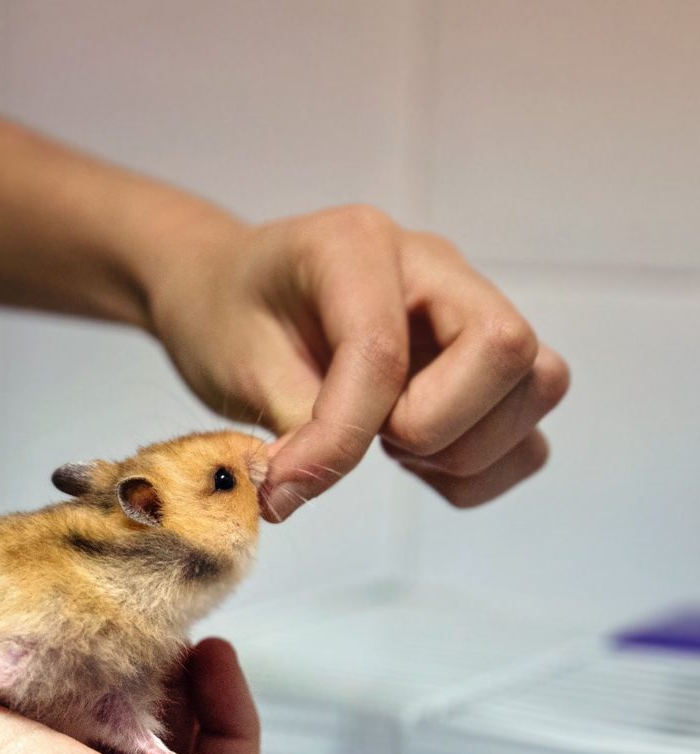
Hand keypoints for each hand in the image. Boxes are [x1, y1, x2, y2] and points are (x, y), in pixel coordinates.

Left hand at [149, 205, 568, 519]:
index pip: (383, 351)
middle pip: (506, 348)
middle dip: (436, 427)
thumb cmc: (229, 317)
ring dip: (465, 450)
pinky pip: (527, 433)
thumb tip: (303, 495)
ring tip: (389, 448)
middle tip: (370, 441)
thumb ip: (291, 429)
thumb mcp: (237, 366)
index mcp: (357, 245)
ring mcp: (467, 312)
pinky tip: (415, 462)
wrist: (233, 297)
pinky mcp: (481, 366)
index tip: (285, 483)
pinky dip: (480, 470)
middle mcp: (433, 269)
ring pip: (537, 386)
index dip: (341, 435)